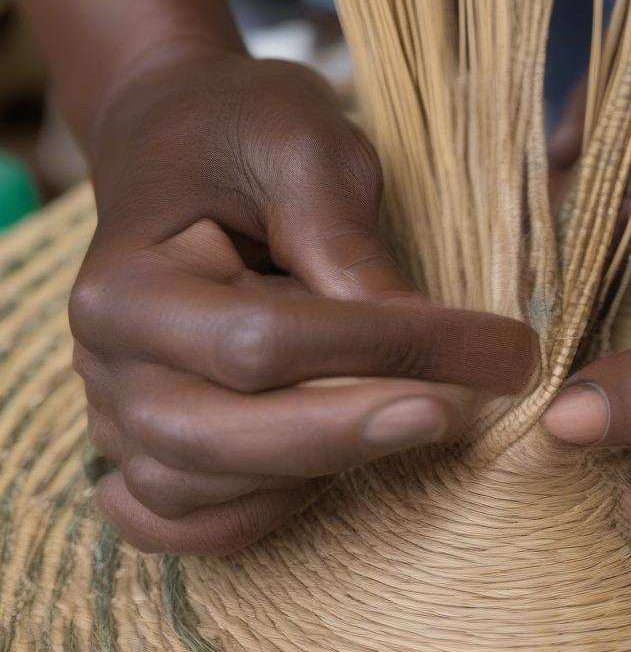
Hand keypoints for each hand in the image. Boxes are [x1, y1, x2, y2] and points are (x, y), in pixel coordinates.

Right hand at [72, 50, 535, 555]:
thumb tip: (433, 354)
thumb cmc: (246, 131)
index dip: (390, 351)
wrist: (180, 136)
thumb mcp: (312, 156)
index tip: (503, 350)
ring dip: (314, 473)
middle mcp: (106, 356)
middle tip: (465, 409)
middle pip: (212, 439)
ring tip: (412, 419)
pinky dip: (249, 517)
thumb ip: (353, 253)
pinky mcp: (140, 438)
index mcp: (129, 278)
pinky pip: (177, 520)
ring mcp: (115, 407)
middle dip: (353, 431)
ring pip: (194, 492)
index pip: (264, 342)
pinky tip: (329, 474)